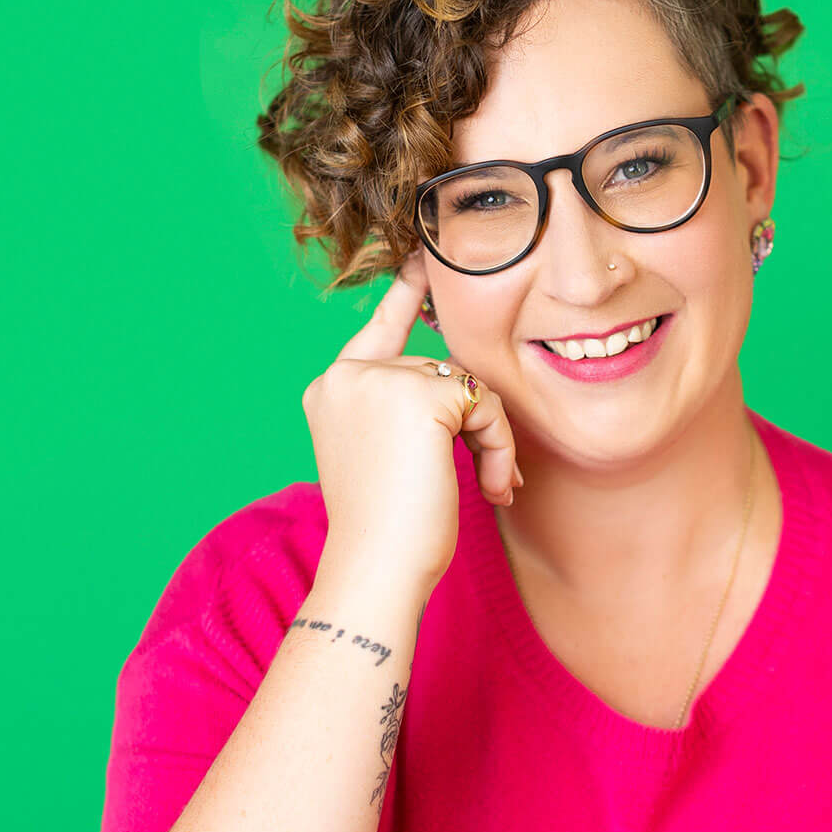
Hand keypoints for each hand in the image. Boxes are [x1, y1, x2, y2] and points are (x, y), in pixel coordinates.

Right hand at [302, 248, 522, 591]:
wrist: (376, 568)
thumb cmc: (387, 531)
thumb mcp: (386, 457)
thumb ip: (406, 411)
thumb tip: (459, 388)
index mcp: (332, 390)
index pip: (379, 331)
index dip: (405, 296)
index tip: (422, 263)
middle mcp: (347, 376)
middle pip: (440, 369)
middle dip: (474, 423)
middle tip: (491, 476)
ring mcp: (379, 381)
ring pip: (467, 386)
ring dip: (490, 439)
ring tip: (490, 486)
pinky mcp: (419, 395)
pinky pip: (484, 405)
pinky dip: (499, 446)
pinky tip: (490, 485)